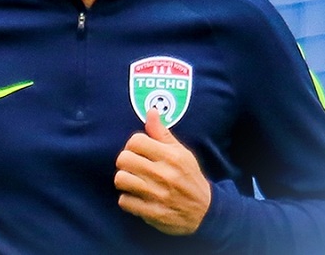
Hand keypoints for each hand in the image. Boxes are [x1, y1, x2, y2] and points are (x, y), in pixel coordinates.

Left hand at [114, 108, 210, 234]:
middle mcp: (163, 174)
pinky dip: (128, 199)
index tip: (139, 151)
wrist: (204, 211)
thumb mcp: (181, 152)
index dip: (133, 145)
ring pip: (120, 179)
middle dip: (126, 162)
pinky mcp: (152, 212)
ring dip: (124, 180)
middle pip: (123, 159)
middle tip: (133, 166)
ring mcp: (157, 194)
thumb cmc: (189, 177)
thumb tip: (150, 111)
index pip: (136, 140)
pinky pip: (124, 201)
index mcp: (171, 156)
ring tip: (133, 181)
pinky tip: (137, 197)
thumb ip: (162, 133)